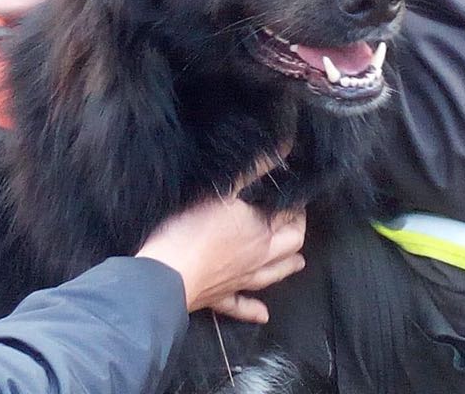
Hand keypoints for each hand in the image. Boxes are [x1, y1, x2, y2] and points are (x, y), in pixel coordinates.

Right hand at [136, 158, 306, 324]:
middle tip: (297, 221)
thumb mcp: (222, 190)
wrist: (165, 275)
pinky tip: (263, 315)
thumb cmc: (191, 229)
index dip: (295, 206)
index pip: (288, 217)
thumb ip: (253, 169)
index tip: (296, 196)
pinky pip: (241, 306)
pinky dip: (253, 310)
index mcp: (260, 231)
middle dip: (297, 233)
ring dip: (286, 268)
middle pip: (288, 247)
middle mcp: (257, 258)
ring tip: (298, 262)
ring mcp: (240, 281)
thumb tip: (284, 149)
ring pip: (272, 276)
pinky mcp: (219, 298)